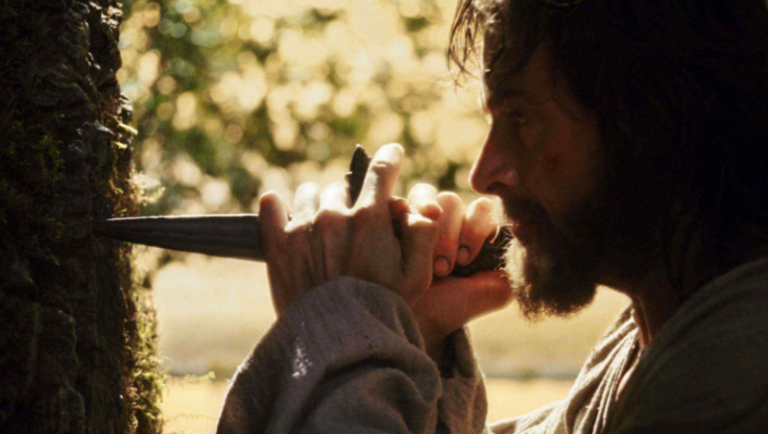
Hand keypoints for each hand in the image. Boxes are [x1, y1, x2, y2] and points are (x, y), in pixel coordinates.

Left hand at [258, 144, 439, 315]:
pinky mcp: (277, 245)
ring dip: (320, 204)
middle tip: (358, 222)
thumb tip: (414, 204)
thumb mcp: (419, 274)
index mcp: (370, 218)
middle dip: (354, 199)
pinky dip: (278, 206)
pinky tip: (281, 209)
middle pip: (344, 186)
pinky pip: (272, 205)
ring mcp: (303, 228)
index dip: (390, 157)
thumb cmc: (383, 309)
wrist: (338, 343)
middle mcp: (334, 216)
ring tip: (325, 227)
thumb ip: (423, 231)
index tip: (392, 154)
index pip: (381, 169)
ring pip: (310, 193)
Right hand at [407, 185, 512, 358]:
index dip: (477, 228)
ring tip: (423, 257)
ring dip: (428, 228)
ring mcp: (417, 217)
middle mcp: (446, 219)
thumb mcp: (496, 290)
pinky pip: (398, 202)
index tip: (468, 259)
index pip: (481, 207)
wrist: (417, 321)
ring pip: (427, 196)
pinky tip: (403, 235)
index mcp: (473, 228)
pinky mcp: (392, 219)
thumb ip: (516, 263)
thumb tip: (527, 229)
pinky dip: (401, 212)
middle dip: (451, 234)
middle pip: (453, 201)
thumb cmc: (454, 306)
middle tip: (447, 265)